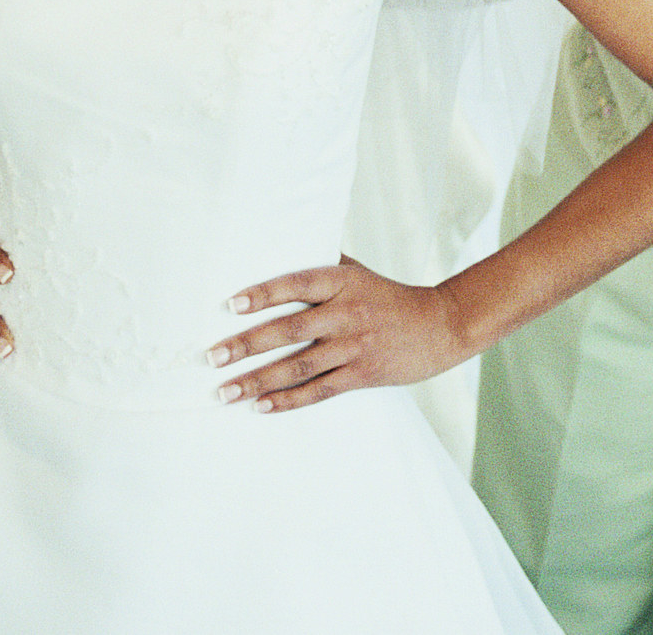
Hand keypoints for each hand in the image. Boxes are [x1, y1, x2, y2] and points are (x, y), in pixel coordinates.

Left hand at [207, 257, 471, 413]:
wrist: (440, 325)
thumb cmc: (389, 296)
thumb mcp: (358, 272)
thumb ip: (322, 263)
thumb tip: (280, 245)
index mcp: (342, 282)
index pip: (296, 284)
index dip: (264, 294)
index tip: (231, 305)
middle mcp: (346, 313)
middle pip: (290, 330)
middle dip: (247, 345)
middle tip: (213, 356)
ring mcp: (354, 346)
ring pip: (298, 366)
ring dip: (258, 381)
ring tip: (225, 392)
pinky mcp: (363, 375)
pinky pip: (319, 390)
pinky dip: (287, 401)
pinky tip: (260, 406)